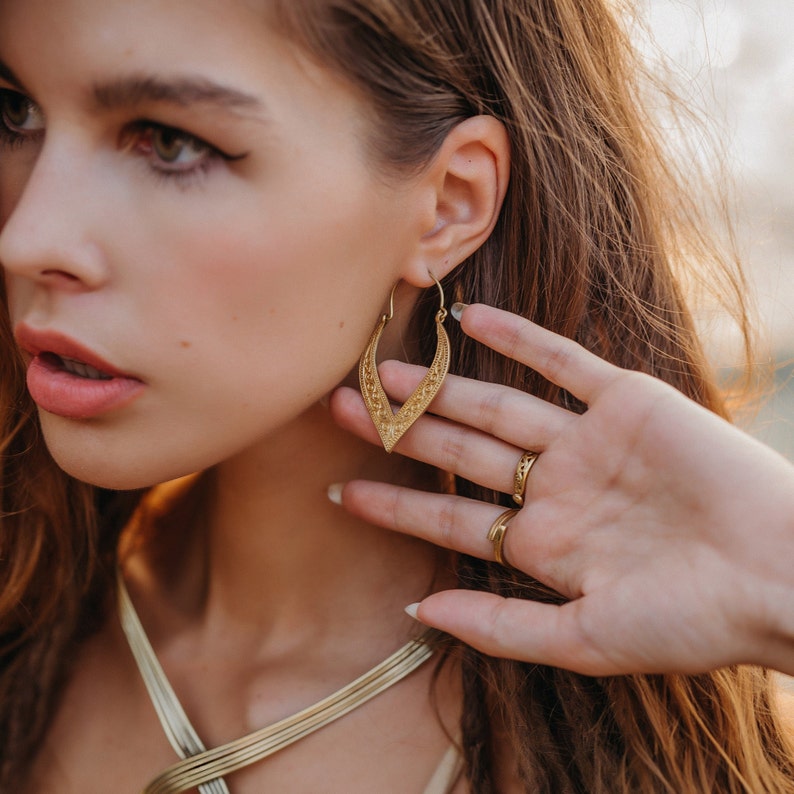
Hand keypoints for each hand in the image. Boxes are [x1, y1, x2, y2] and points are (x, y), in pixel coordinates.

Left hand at [330, 303, 793, 675]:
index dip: (394, 505)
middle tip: (337, 409)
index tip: (340, 491)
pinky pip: (561, 359)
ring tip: (383, 370)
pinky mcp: (626, 401)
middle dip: (399, 432)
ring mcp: (586, 441)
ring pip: (496, 404)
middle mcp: (555, 487)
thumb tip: (418, 615)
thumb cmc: (690, 622)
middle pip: (458, 452)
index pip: (449, 519)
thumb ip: (500, 628)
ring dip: (440, 386)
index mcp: (542, 543)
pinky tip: (466, 319)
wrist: (779, 578)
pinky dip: (516, 338)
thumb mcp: (584, 641)